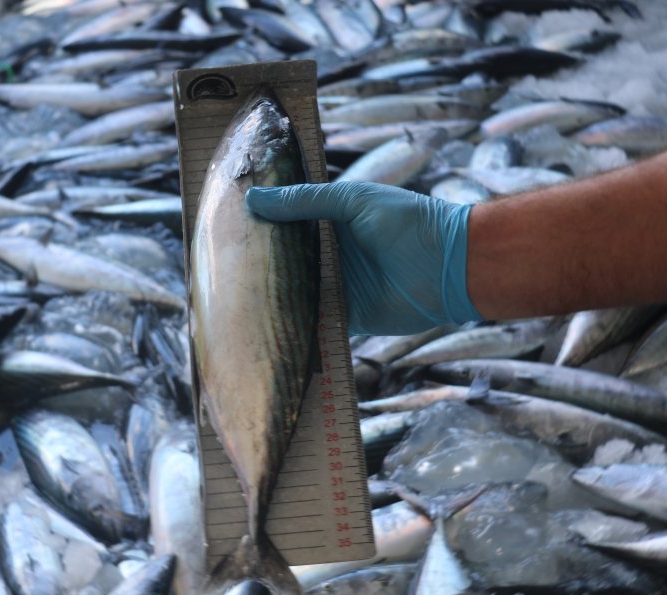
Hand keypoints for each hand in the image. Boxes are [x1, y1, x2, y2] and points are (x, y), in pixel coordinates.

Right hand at [245, 182, 480, 334]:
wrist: (450, 267)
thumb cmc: (408, 223)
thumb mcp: (352, 201)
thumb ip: (305, 202)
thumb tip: (254, 199)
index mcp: (329, 221)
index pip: (284, 222)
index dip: (258, 223)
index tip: (222, 224)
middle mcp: (328, 254)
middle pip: (283, 260)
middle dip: (255, 263)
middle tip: (216, 263)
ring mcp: (334, 286)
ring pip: (291, 291)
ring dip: (268, 294)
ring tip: (226, 294)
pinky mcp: (343, 316)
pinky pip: (310, 320)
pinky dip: (290, 322)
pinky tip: (260, 322)